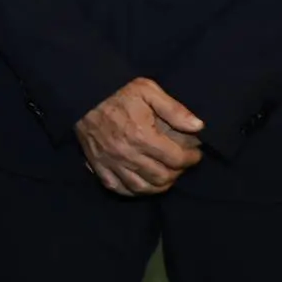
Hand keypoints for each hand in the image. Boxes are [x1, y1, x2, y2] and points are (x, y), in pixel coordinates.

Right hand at [75, 79, 205, 195]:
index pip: (176, 159)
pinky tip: (142, 183)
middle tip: (181, 164)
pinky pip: (118, 188)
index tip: (194, 154)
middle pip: (161, 177)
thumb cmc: (118, 92)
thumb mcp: (148, 90)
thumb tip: (198, 126)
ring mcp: (111, 162)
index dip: (191, 158)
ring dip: (159, 186)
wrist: (83, 95)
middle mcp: (126, 153)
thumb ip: (174, 109)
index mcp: (141, 135)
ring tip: (166, 175)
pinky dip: (133, 191)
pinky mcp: (98, 165)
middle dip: (177, 173)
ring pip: (142, 188)